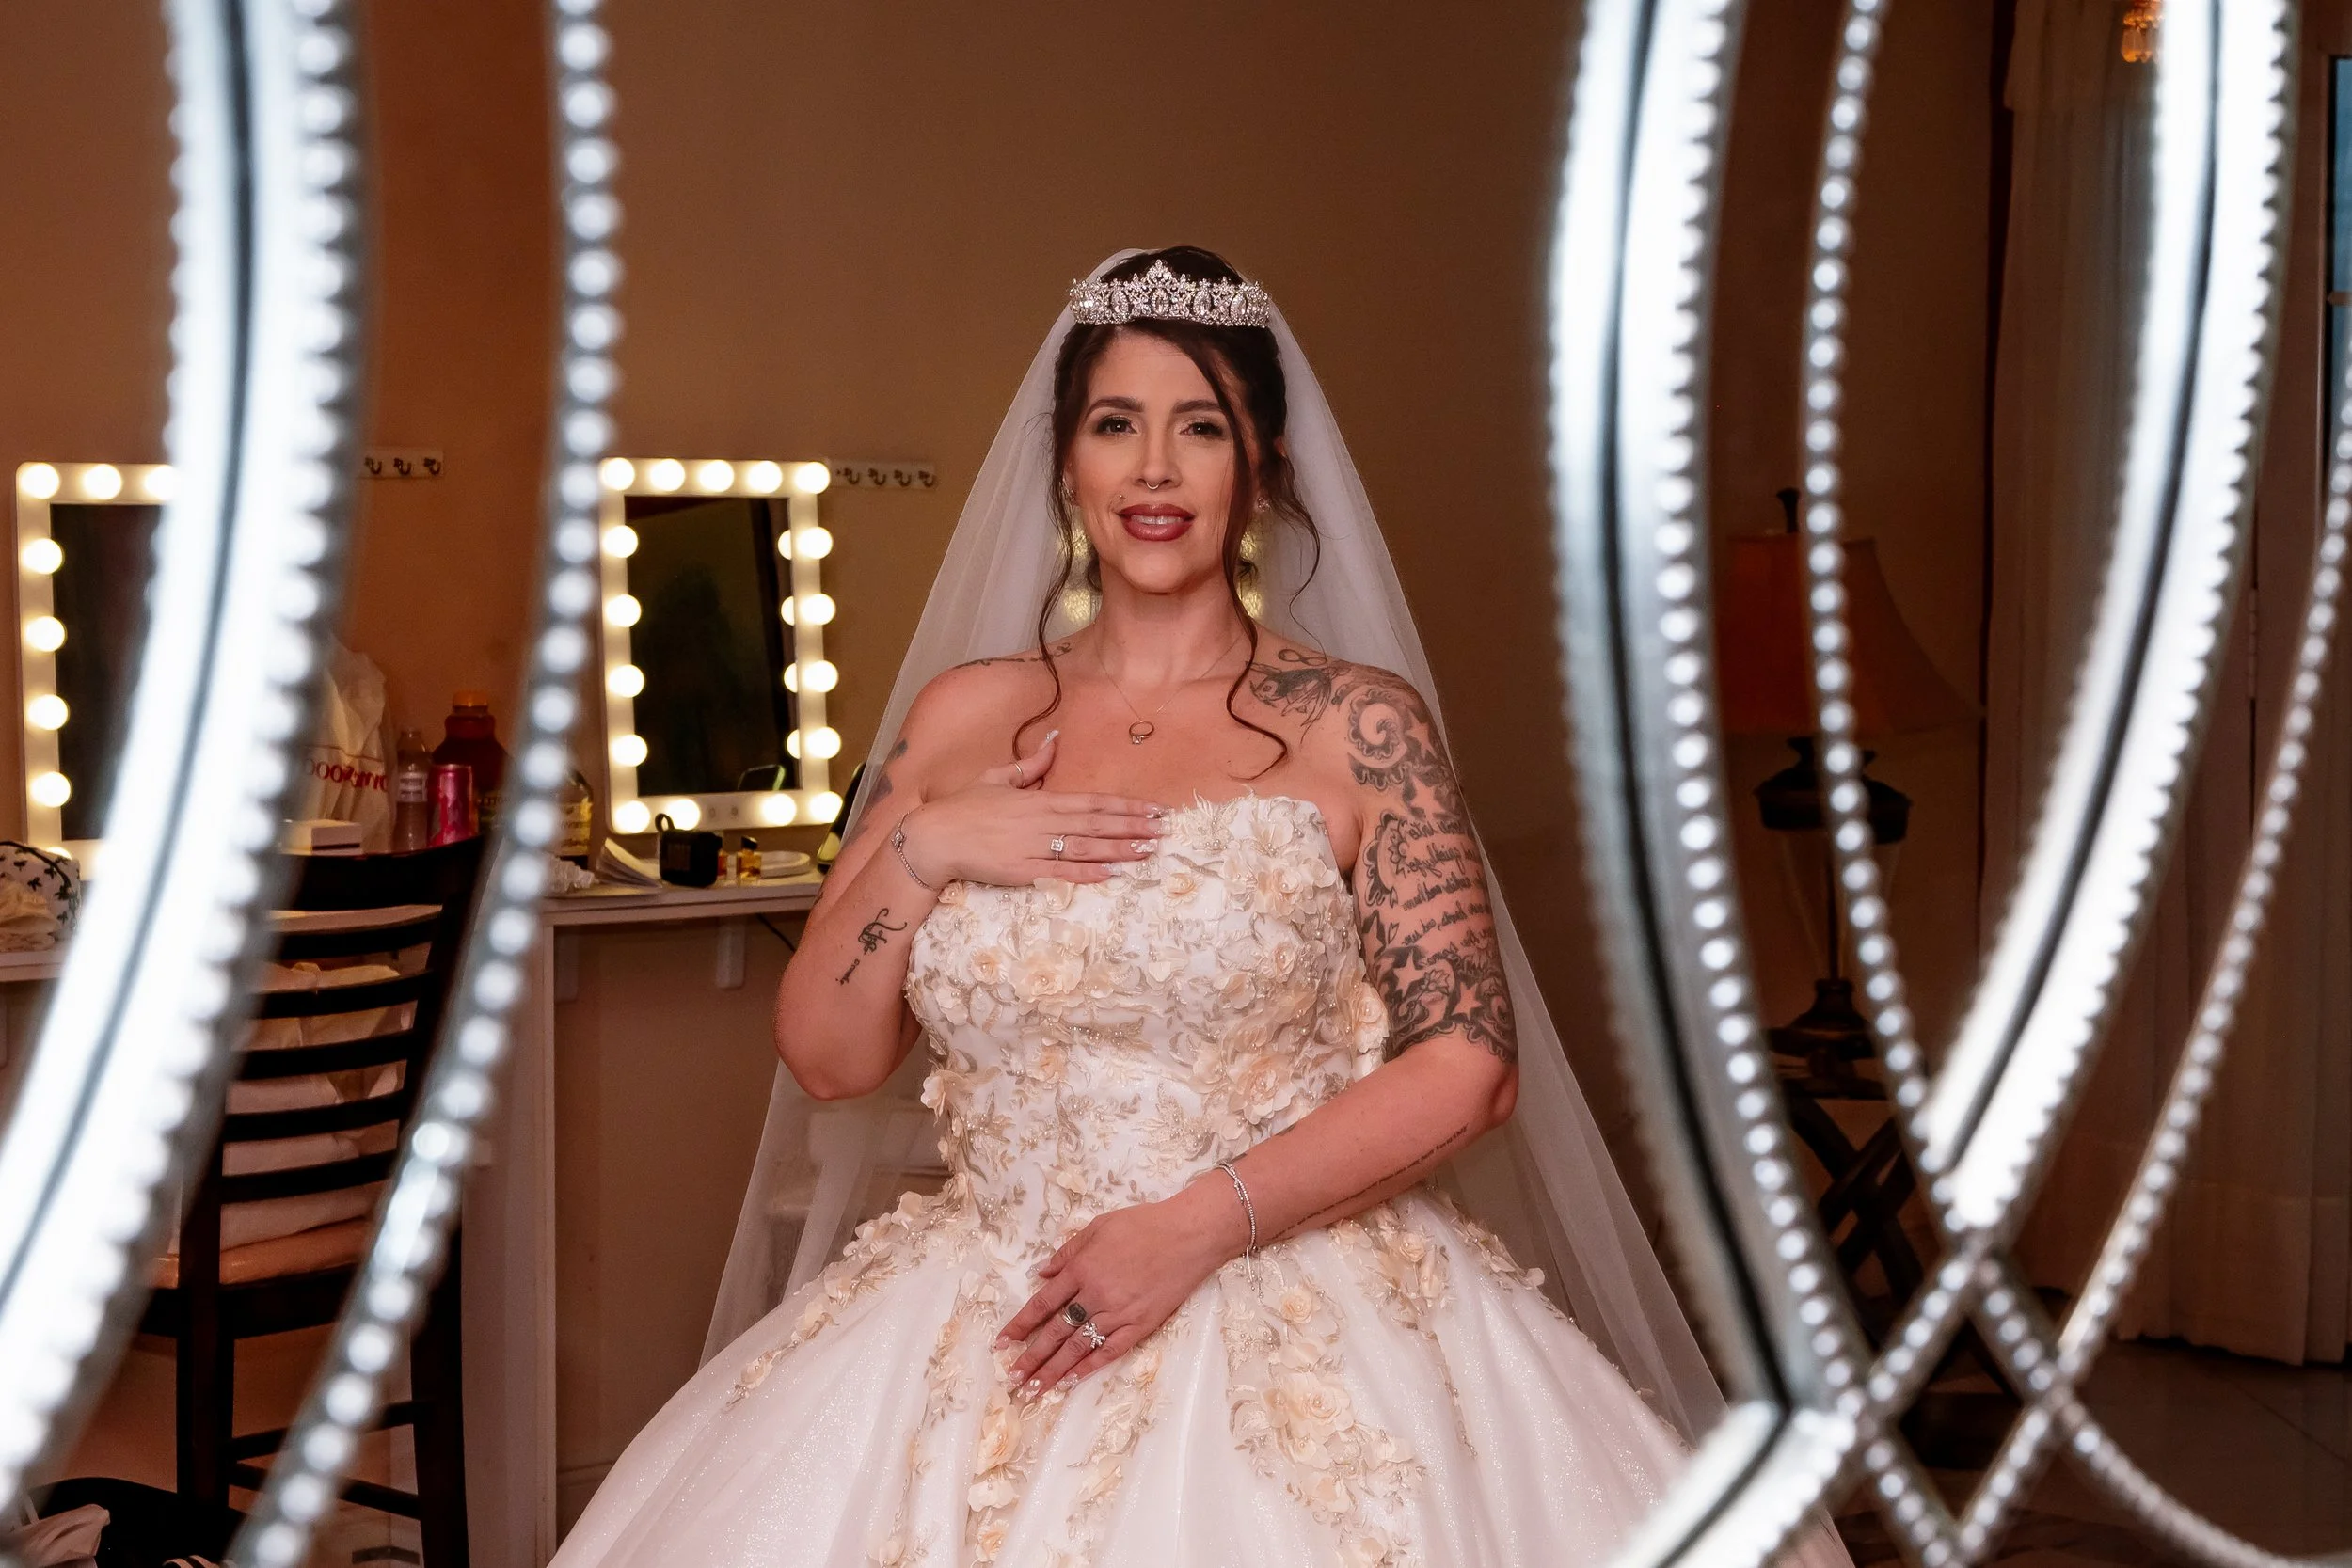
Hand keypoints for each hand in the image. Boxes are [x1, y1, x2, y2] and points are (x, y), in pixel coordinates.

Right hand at [895, 730, 1165, 887]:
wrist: (934, 838)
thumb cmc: (963, 807)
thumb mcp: (997, 777)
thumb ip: (1031, 763)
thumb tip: (1057, 737)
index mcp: (1039, 799)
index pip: (1092, 801)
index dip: (1125, 806)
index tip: (1153, 808)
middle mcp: (1042, 822)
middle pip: (1096, 824)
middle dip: (1133, 827)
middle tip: (1164, 830)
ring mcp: (1033, 848)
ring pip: (1086, 848)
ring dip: (1120, 849)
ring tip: (1149, 851)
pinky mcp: (1022, 872)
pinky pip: (1061, 872)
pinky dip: (1088, 873)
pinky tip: (1112, 873)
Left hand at [995, 1177, 1245, 1394]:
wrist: (1190, 1235)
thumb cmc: (1145, 1224)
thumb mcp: (1099, 1226)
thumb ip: (1067, 1251)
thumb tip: (1040, 1273)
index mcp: (1082, 1268)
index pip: (1042, 1303)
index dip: (1020, 1325)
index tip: (1002, 1343)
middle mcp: (1095, 1295)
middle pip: (1056, 1332)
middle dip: (1031, 1357)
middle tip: (1012, 1379)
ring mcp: (1119, 1313)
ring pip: (1078, 1347)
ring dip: (1053, 1370)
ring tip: (1034, 1389)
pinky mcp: (1141, 1325)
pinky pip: (1110, 1351)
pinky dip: (1089, 1367)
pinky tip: (1071, 1381)